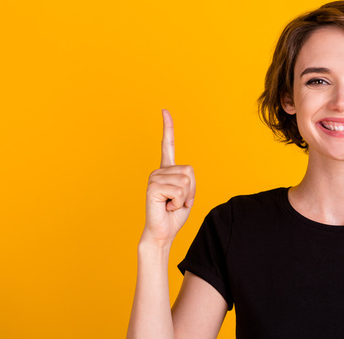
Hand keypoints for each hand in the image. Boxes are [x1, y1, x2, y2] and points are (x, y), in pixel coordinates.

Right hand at [140, 109, 195, 247]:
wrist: (163, 233)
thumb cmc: (174, 216)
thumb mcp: (188, 195)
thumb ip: (188, 181)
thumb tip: (185, 176)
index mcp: (167, 170)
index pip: (167, 144)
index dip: (168, 127)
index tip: (164, 110)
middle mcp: (159, 171)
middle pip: (190, 171)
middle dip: (191, 190)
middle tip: (177, 202)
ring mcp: (154, 177)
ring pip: (186, 182)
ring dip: (184, 198)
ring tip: (170, 205)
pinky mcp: (153, 187)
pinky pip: (179, 191)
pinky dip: (178, 203)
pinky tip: (166, 207)